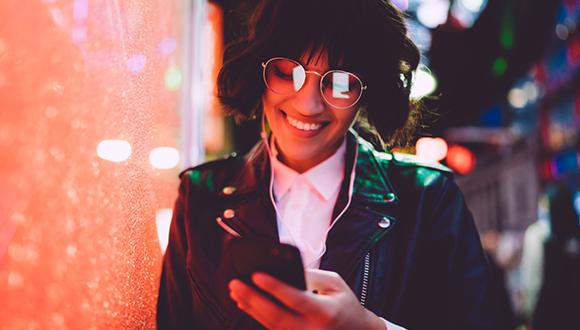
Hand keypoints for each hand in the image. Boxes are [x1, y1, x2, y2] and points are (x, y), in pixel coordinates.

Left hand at [228, 269, 384, 329]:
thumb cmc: (344, 304)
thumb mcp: (335, 283)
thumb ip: (311, 275)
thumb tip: (284, 269)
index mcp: (325, 312)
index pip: (296, 299)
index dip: (275, 287)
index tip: (256, 274)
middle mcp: (311, 329)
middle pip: (276, 315)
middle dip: (252, 298)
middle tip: (235, 283)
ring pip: (270, 324)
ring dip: (250, 307)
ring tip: (235, 290)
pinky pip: (272, 328)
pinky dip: (256, 315)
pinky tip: (245, 302)